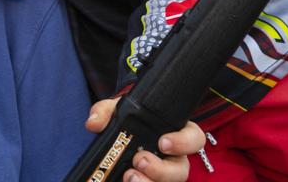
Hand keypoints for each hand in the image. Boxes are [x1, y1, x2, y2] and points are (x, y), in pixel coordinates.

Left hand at [86, 98, 205, 181]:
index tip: (163, 142)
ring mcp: (165, 176)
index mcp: (174, 134)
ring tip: (130, 177)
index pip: (194, 138)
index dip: (183, 142)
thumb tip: (93, 123)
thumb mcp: (116, 111)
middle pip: (181, 169)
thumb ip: (105, 112)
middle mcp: (174, 158)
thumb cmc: (125, 122)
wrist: (116, 140)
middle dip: (162, 169)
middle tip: (140, 161)